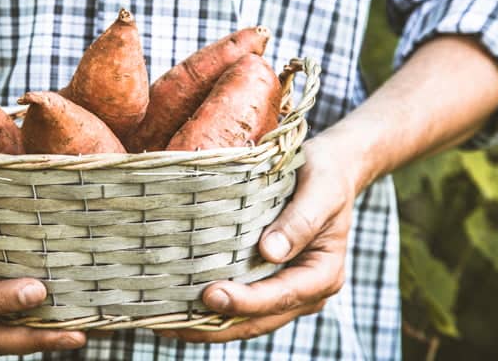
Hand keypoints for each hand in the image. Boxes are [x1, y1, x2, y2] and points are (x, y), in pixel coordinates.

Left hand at [156, 136, 357, 342]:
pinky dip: (212, 309)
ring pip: (246, 320)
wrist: (330, 173)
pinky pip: (240, 304)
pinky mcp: (267, 281)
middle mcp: (305, 291)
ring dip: (209, 324)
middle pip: (260, 319)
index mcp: (323, 273)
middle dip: (218, 324)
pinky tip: (180, 308)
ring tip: (167, 324)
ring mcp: (285, 290)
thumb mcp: (321, 191)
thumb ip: (300, 221)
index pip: (282, 296)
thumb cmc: (326, 177)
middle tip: (173, 321)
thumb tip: (270, 252)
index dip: (247, 301)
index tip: (212, 295)